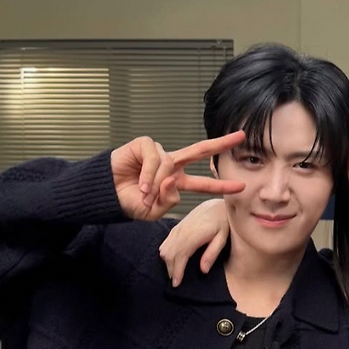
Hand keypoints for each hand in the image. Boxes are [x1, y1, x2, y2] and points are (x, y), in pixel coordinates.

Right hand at [111, 131, 245, 220]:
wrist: (107, 195)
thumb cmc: (129, 202)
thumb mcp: (153, 211)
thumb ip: (168, 200)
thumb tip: (173, 182)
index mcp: (177, 182)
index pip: (204, 183)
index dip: (221, 185)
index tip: (242, 185)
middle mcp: (171, 165)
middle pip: (200, 151)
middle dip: (221, 144)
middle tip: (242, 137)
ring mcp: (159, 154)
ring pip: (169, 164)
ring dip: (157, 183)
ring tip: (145, 194)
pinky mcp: (144, 145)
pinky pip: (155, 158)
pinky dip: (148, 173)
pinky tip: (140, 183)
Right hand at [159, 199, 228, 286]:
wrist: (216, 206)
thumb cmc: (222, 222)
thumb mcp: (222, 238)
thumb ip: (212, 253)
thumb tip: (203, 270)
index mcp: (193, 235)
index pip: (180, 256)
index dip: (177, 272)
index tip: (176, 284)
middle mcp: (182, 231)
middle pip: (169, 255)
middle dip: (171, 270)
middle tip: (176, 282)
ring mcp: (178, 229)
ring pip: (164, 250)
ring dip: (167, 263)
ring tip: (175, 273)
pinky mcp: (177, 228)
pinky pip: (165, 243)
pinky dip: (167, 254)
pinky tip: (173, 261)